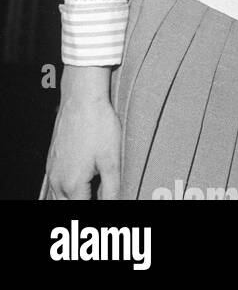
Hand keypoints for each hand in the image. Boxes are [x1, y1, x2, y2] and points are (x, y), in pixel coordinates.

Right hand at [45, 66, 120, 199]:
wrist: (81, 100)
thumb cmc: (98, 125)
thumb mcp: (112, 159)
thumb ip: (111, 187)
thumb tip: (113, 202)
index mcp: (72, 185)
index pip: (82, 209)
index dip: (97, 206)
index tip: (106, 197)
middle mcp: (58, 181)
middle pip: (68, 205)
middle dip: (83, 202)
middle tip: (99, 193)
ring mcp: (52, 170)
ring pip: (59, 196)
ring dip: (74, 197)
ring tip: (92, 187)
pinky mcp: (52, 160)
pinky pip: (56, 183)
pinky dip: (67, 187)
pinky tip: (81, 175)